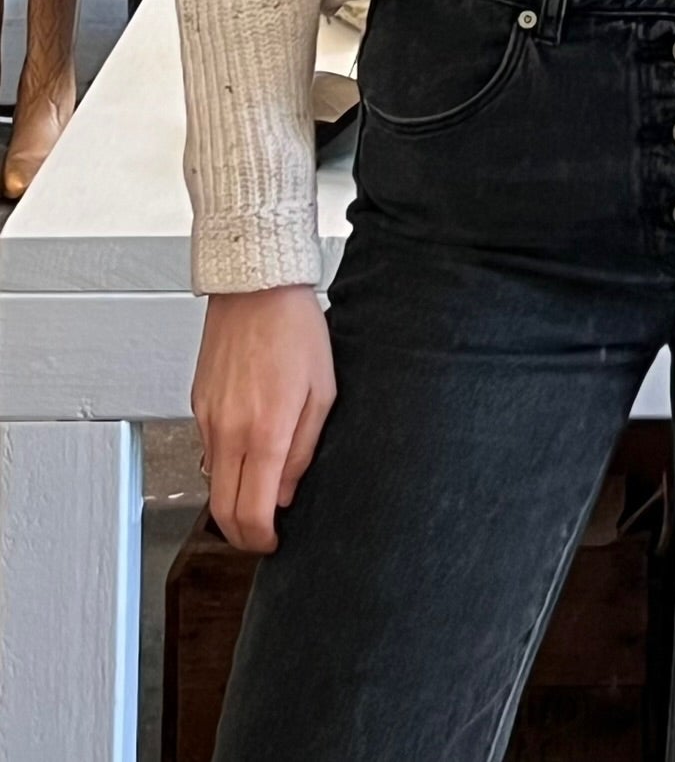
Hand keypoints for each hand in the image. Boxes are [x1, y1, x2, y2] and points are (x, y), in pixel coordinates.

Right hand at [193, 287, 335, 552]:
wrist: (256, 286)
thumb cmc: (295, 328)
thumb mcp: (322, 392)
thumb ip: (304, 449)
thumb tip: (287, 492)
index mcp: (265, 430)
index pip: (252, 511)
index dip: (262, 538)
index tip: (273, 542)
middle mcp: (228, 430)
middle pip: (221, 510)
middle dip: (241, 534)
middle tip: (262, 533)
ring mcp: (207, 417)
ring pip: (210, 481)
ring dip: (231, 498)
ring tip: (260, 491)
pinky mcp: (197, 403)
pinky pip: (208, 449)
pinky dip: (225, 463)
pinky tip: (247, 450)